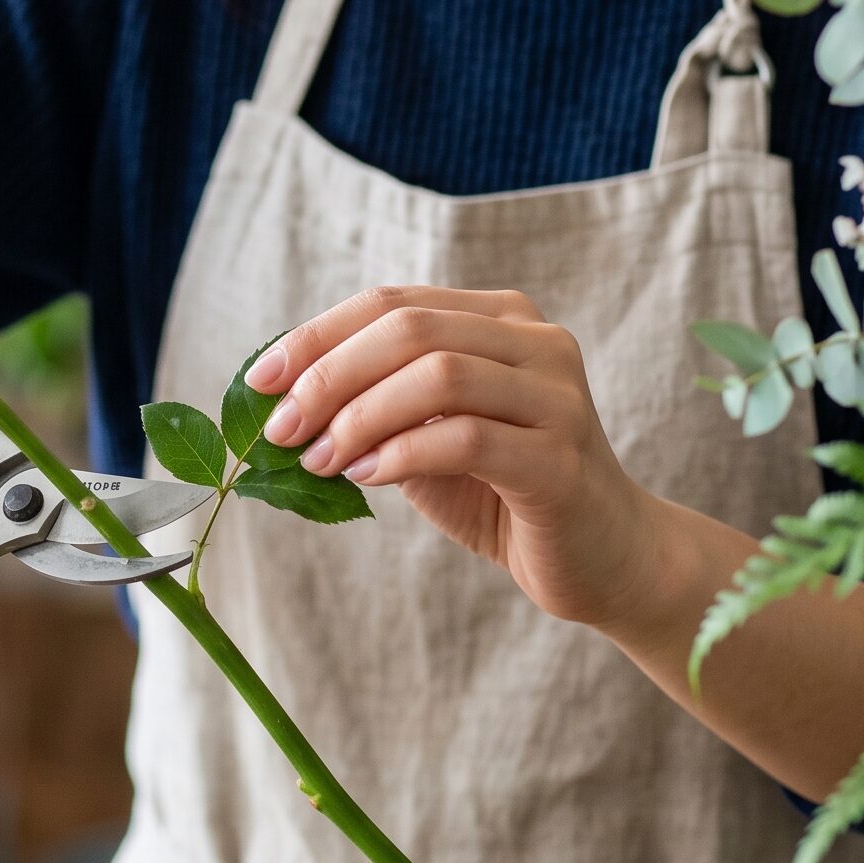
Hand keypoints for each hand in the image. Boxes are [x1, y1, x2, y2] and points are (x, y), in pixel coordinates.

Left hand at [243, 285, 664, 629]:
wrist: (604, 559)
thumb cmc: (503, 495)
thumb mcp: (427, 442)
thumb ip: (375, 411)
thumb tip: (283, 407)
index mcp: (502, 320)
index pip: (393, 303)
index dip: (317, 336)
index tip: (259, 381)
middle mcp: (538, 343)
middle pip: (413, 329)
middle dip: (330, 375)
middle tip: (281, 428)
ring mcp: (559, 397)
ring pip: (440, 375)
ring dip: (360, 417)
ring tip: (318, 460)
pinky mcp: (563, 459)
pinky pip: (469, 439)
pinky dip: (402, 454)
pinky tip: (367, 478)